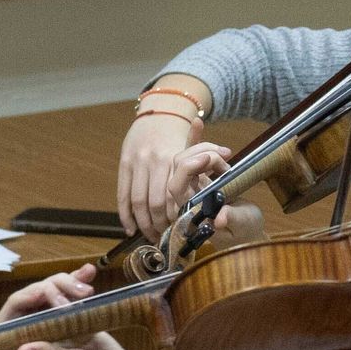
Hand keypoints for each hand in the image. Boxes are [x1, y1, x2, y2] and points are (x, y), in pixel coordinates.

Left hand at [0, 266, 107, 349]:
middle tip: (74, 291)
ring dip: (66, 285)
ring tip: (87, 284)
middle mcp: (46, 345)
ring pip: (55, 300)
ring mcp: (66, 335)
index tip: (41, 292)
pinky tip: (89, 273)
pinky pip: (77, 303)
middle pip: (34, 306)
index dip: (20, 304)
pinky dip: (80, 287)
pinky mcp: (86, 328)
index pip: (12, 326)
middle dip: (49, 290)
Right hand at [120, 96, 230, 235]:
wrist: (156, 111)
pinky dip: (125, 215)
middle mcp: (153, 160)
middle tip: (166, 238)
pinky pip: (123, 195)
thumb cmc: (177, 131)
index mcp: (172, 156)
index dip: (176, 216)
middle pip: (155, 204)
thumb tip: (227, 152)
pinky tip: (131, 229)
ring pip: (138, 203)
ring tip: (152, 236)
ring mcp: (136, 162)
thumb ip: (209, 150)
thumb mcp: (196, 142)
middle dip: (159, 225)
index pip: (174, 196)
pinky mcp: (124, 164)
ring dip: (144, 224)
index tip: (180, 229)